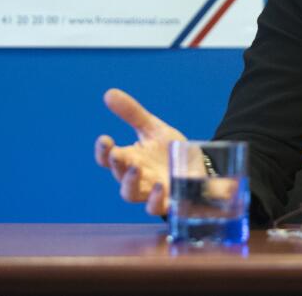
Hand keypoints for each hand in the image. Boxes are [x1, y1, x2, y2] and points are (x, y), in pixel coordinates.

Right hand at [93, 88, 185, 216]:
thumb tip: (109, 93)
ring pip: (131, 194)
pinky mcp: (168, 202)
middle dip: (117, 165)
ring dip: (131, 183)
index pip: (109, 158)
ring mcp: (150, 192)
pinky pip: (156, 207)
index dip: (103, 151)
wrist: (198, 167)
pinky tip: (161, 185)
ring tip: (136, 169)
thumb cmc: (169, 150)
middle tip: (117, 154)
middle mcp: (137, 177)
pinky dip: (155, 199)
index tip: (105, 139)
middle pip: (119, 176)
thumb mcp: (153, 129)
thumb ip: (132, 113)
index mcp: (130, 159)